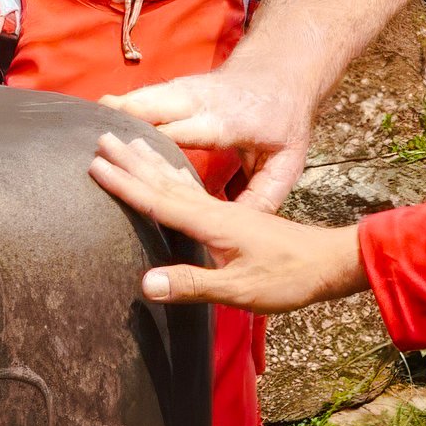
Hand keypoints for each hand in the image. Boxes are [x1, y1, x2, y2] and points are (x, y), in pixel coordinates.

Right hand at [87, 133, 365, 312]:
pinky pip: (191, 186)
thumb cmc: (289, 278)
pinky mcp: (232, 215)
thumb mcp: (242, 290)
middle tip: (100, 136)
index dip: (125, 184)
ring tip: (127, 141)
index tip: (95, 164)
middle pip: (163, 179)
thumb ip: (194, 285)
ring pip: (176, 178)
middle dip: (131, 160)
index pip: (159, 200)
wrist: (330, 262)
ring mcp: (223, 209)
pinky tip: (170, 170)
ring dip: (149, 161)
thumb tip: (146, 283)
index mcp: (213, 221)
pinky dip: (172, 173)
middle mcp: (214, 208)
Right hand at [108, 67, 320, 210]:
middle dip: (129, 124)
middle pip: (160, 113)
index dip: (153, 153)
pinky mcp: (182, 88)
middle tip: (98, 138)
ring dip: (120, 110)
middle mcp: (206, 104)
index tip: (126, 161)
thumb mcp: (290, 162)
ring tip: (89, 122)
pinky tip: (103, 112)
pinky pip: (149, 98)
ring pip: (149, 101)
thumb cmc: (288, 122)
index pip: (186, 140)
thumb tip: (236, 223)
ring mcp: (191, 91)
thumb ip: (263, 196)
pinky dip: (126, 104)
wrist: (286, 67)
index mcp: (231, 124)